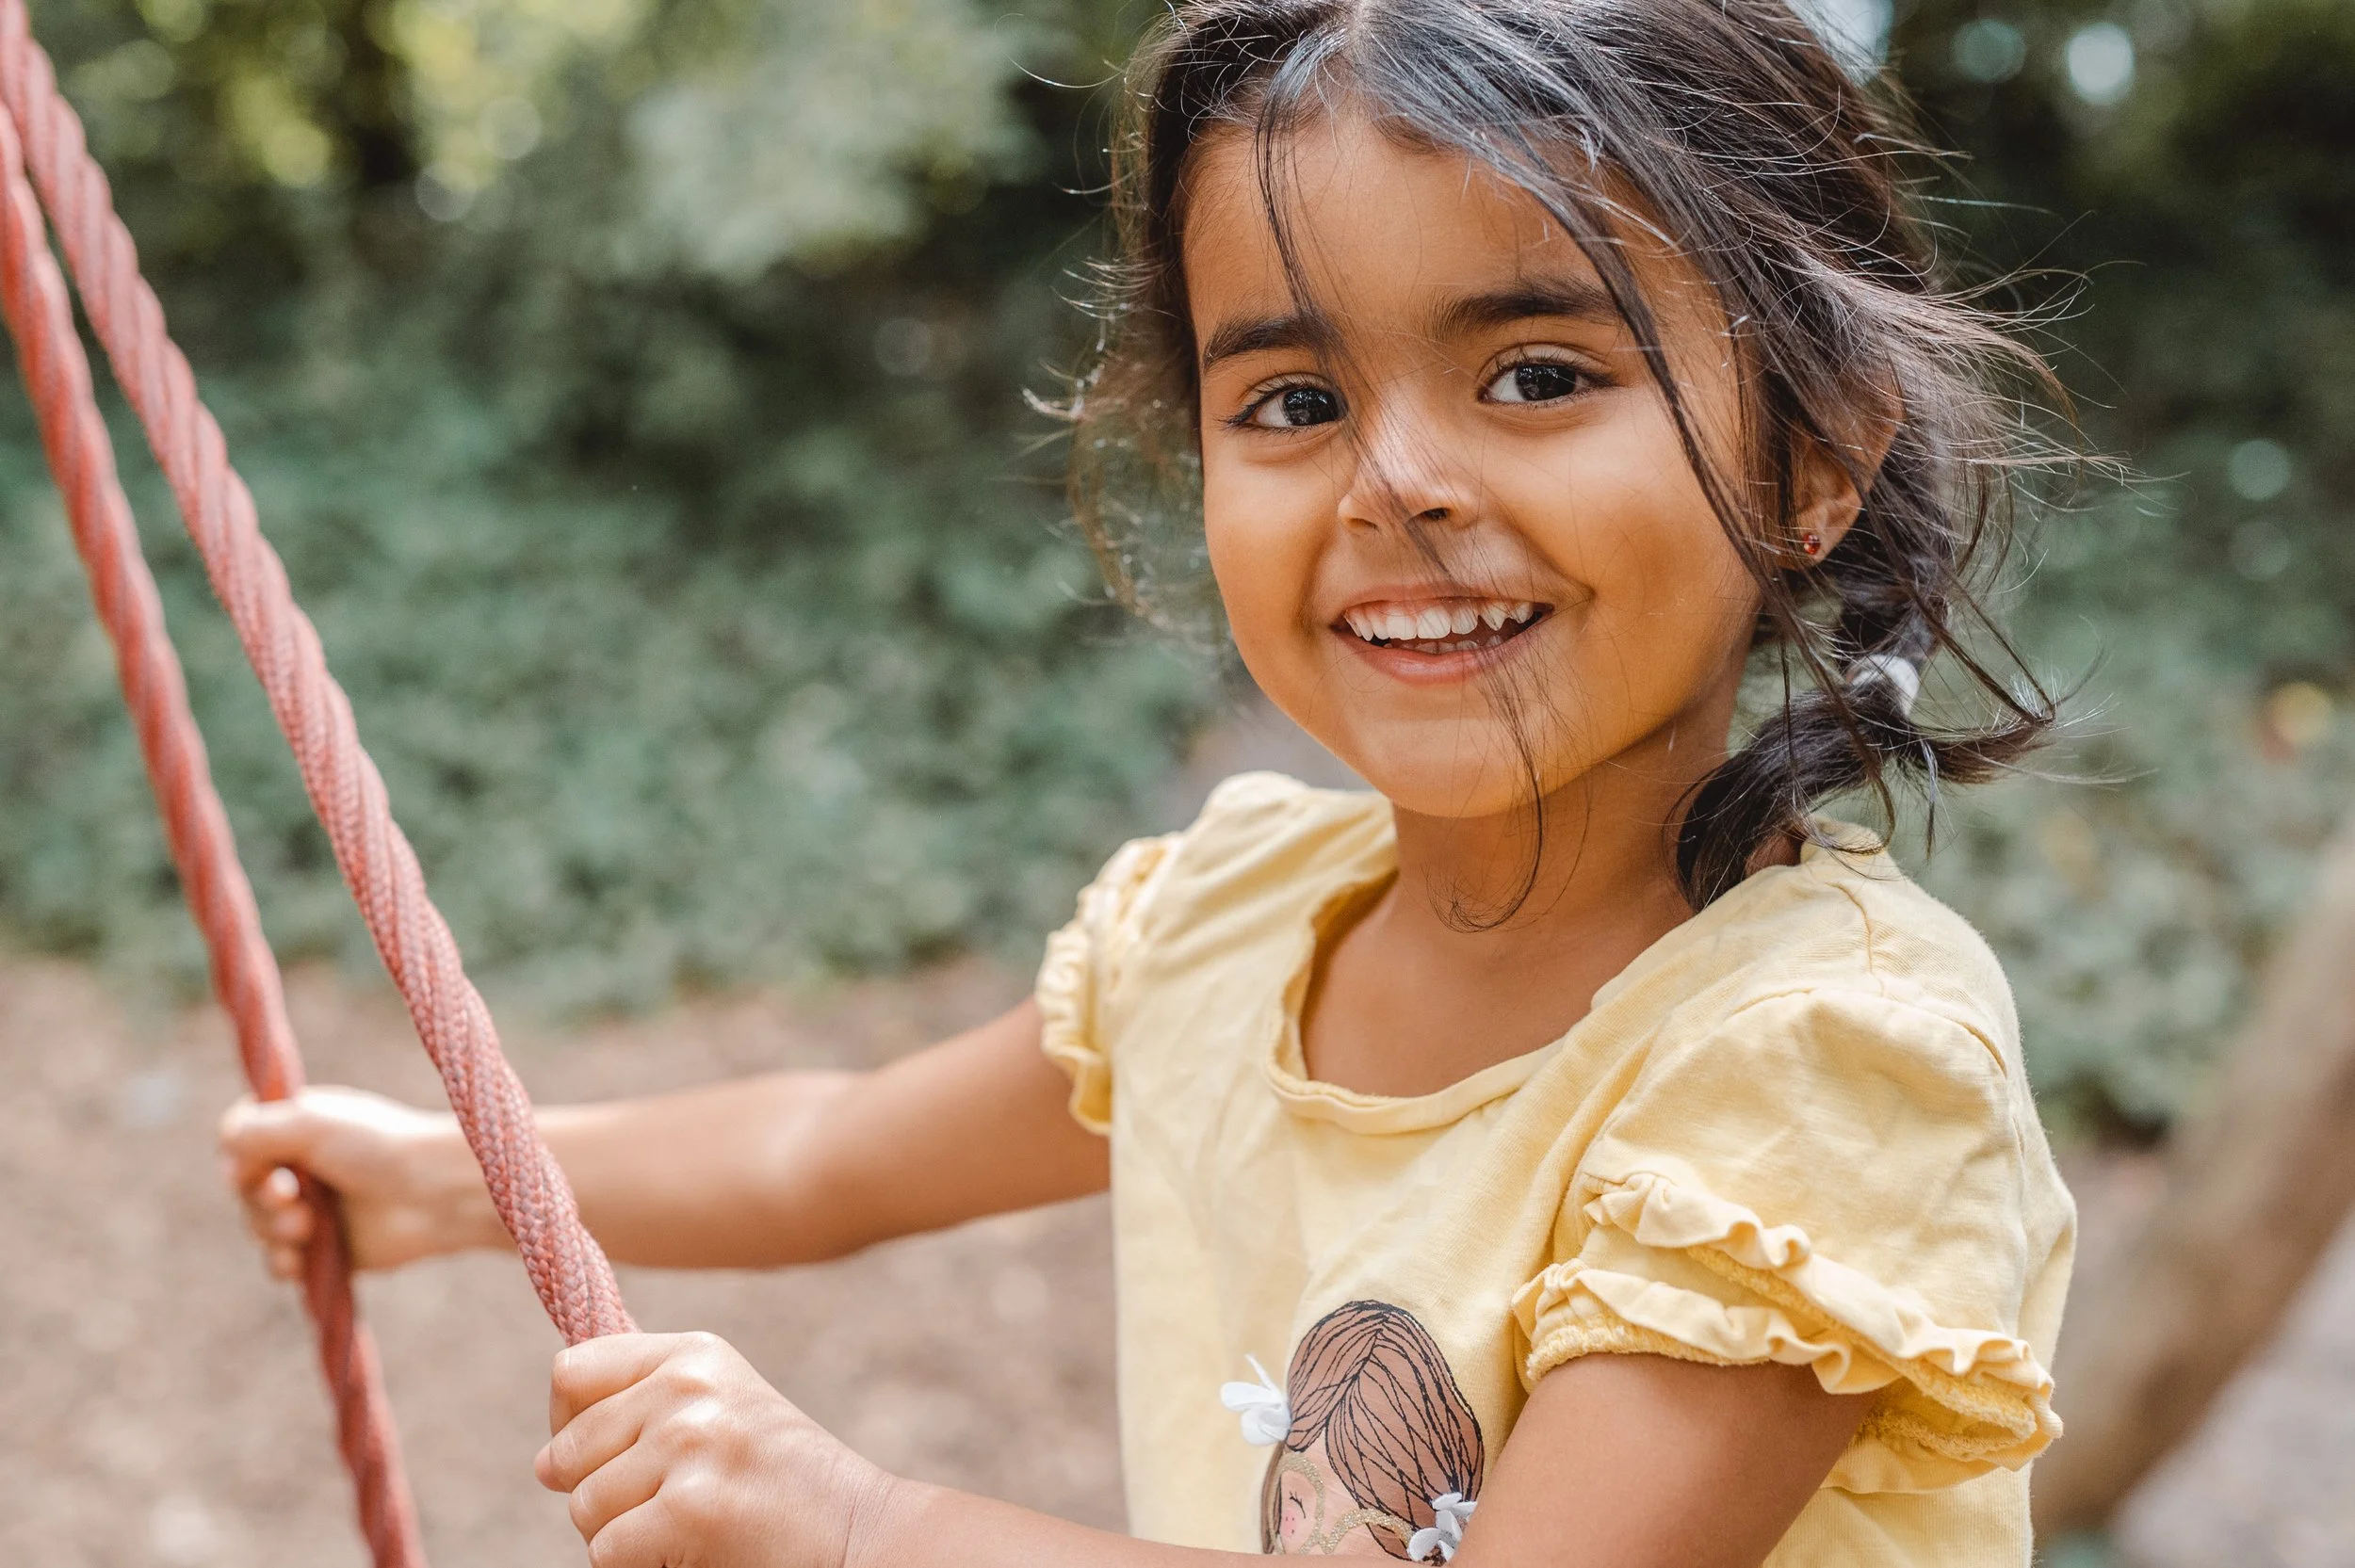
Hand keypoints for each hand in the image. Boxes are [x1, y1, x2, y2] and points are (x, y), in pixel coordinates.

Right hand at [218, 1086, 499, 1277]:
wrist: (433, 1194)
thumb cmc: (378, 1147)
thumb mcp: (311, 1122)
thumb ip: (255, 1129)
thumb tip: (225, 1147)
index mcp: (296, 1127)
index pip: (238, 1142)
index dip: (240, 1159)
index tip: (260, 1167)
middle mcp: (300, 1166)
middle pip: (242, 1190)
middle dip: (261, 1200)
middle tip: (293, 1198)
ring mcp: (311, 1208)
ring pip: (257, 1228)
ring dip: (274, 1231)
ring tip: (309, 1226)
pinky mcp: (323, 1248)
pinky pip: (280, 1263)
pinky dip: (284, 1262)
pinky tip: (300, 1258)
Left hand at [537, 1331, 885, 1567]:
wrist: (862, 1532)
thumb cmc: (783, 1481)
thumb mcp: (723, 1409)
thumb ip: (644, 1406)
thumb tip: (542, 1460)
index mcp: (695, 1354)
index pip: (571, 1372)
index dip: (570, 1424)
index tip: (608, 1454)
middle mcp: (689, 1388)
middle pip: (565, 1451)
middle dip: (598, 1491)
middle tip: (668, 1503)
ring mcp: (690, 1445)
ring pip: (583, 1507)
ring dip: (621, 1535)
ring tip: (689, 1526)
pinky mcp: (691, 1509)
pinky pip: (606, 1552)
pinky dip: (639, 1566)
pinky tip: (694, 1550)